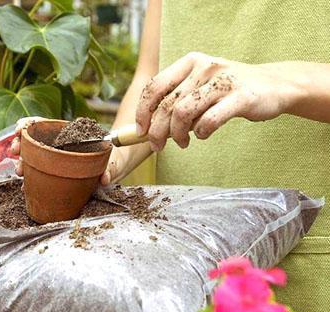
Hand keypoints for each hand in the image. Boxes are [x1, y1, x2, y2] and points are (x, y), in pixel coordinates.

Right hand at [10, 117, 121, 185]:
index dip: (29, 124)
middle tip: (15, 151)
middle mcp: (60, 145)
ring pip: (33, 156)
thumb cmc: (113, 160)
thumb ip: (111, 169)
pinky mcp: (56, 174)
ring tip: (19, 170)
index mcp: (70, 135)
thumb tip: (105, 179)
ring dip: (21, 161)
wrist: (115, 169)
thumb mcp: (114, 162)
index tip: (19, 129)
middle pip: (34, 140)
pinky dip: (30, 177)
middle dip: (20, 144)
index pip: (45, 124)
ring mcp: (57, 159)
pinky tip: (24, 184)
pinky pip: (39, 173)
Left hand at [136, 52, 303, 150]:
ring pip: (183, 113)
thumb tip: (147, 127)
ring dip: (177, 135)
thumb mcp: (200, 87)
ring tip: (182, 143)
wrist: (274, 85)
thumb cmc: (228, 91)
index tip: (140, 130)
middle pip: (166, 105)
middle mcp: (204, 67)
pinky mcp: (241, 97)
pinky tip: (203, 135)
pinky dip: (201, 132)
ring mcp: (223, 80)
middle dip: (157, 131)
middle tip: (158, 146)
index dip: (142, 111)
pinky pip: (209, 120)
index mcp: (189, 62)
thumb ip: (176, 100)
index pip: (155, 86)